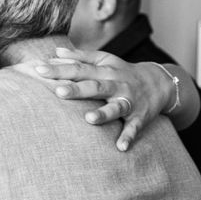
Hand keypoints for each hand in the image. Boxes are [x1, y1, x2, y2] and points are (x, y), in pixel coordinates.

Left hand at [27, 47, 174, 150]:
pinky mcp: (140, 117)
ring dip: (104, 114)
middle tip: (59, 91)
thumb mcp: (104, 60)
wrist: (160, 82)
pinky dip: (128, 137)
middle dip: (78, 90)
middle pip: (96, 86)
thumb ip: (79, 57)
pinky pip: (134, 128)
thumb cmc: (122, 71)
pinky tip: (120, 147)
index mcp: (105, 71)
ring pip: (116, 107)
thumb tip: (55, 52)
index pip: (79, 69)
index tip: (39, 70)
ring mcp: (129, 101)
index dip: (60, 69)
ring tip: (89, 119)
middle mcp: (117, 85)